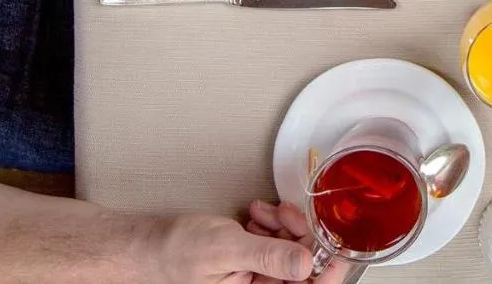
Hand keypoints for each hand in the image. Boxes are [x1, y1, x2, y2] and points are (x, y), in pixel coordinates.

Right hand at [141, 202, 348, 283]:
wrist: (154, 245)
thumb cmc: (179, 252)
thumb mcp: (228, 250)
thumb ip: (268, 257)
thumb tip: (305, 263)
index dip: (330, 270)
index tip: (338, 246)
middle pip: (302, 265)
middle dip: (297, 235)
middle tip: (284, 214)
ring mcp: (259, 279)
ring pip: (291, 251)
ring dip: (282, 227)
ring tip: (262, 214)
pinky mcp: (255, 264)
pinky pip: (276, 245)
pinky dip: (271, 226)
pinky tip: (256, 217)